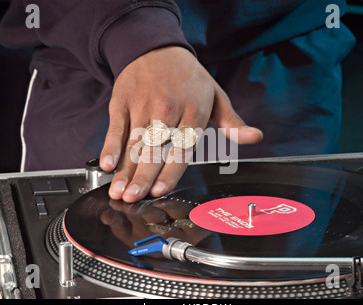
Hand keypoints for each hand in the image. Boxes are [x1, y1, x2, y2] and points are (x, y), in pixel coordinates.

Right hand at [99, 46, 261, 202]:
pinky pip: (116, 127)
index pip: (182, 149)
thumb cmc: (189, 77)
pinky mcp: (122, 101)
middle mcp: (168, 109)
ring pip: (133, 143)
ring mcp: (143, 105)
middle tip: (133, 200)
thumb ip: (232, 122)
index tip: (159, 191)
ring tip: (118, 191)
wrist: (156, 47)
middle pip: (155, 149)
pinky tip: (107, 164)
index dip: (169, 172)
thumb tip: (255, 137)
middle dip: (142, 177)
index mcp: (194, 111)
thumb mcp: (216, 96)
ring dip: (124, 169)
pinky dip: (110, 146)